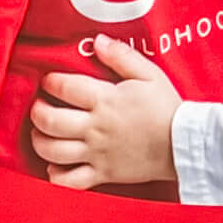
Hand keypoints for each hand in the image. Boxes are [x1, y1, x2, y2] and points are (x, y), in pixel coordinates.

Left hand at [30, 37, 181, 189]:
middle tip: (40, 106)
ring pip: (53, 151)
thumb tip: (98, 40)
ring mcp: (97, 153)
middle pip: (49, 121)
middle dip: (37, 112)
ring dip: (40, 141)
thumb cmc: (166, 108)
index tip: (49, 81)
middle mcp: (95, 128)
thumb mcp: (149, 74)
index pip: (64, 87)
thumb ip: (121, 56)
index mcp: (105, 100)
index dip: (50, 82)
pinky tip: (54, 166)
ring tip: (42, 133)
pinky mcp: (103, 174)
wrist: (185, 143)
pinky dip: (57, 176)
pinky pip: (70, 181)